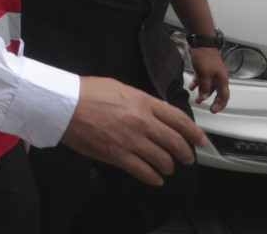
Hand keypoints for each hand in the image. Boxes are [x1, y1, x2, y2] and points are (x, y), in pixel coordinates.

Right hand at [61, 76, 207, 186]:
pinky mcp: (118, 156)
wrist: (65, 104)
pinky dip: (153, 178)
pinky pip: (143, 172)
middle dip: (185, 153)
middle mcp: (142, 122)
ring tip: (168, 168)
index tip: (201, 141)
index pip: (178, 120)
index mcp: (144, 102)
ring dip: (169, 166)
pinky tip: (156, 180)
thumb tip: (153, 111)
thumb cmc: (88, 92)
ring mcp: (131, 140)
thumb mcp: (120, 87)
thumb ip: (140, 100)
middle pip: (174, 142)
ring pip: (162, 160)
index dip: (194, 133)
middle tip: (187, 158)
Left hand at [189, 47, 229, 112]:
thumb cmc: (205, 59)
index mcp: (222, 80)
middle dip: (210, 99)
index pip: (224, 96)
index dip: (220, 105)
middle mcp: (219, 78)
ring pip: (209, 86)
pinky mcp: (205, 69)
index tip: (212, 110)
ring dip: (203, 92)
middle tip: (204, 106)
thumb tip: (204, 98)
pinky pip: (203, 79)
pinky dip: (198, 83)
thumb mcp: (204, 75)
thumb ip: (204, 88)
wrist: (202, 43)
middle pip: (217, 92)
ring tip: (195, 99)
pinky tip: (191, 87)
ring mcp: (212, 73)